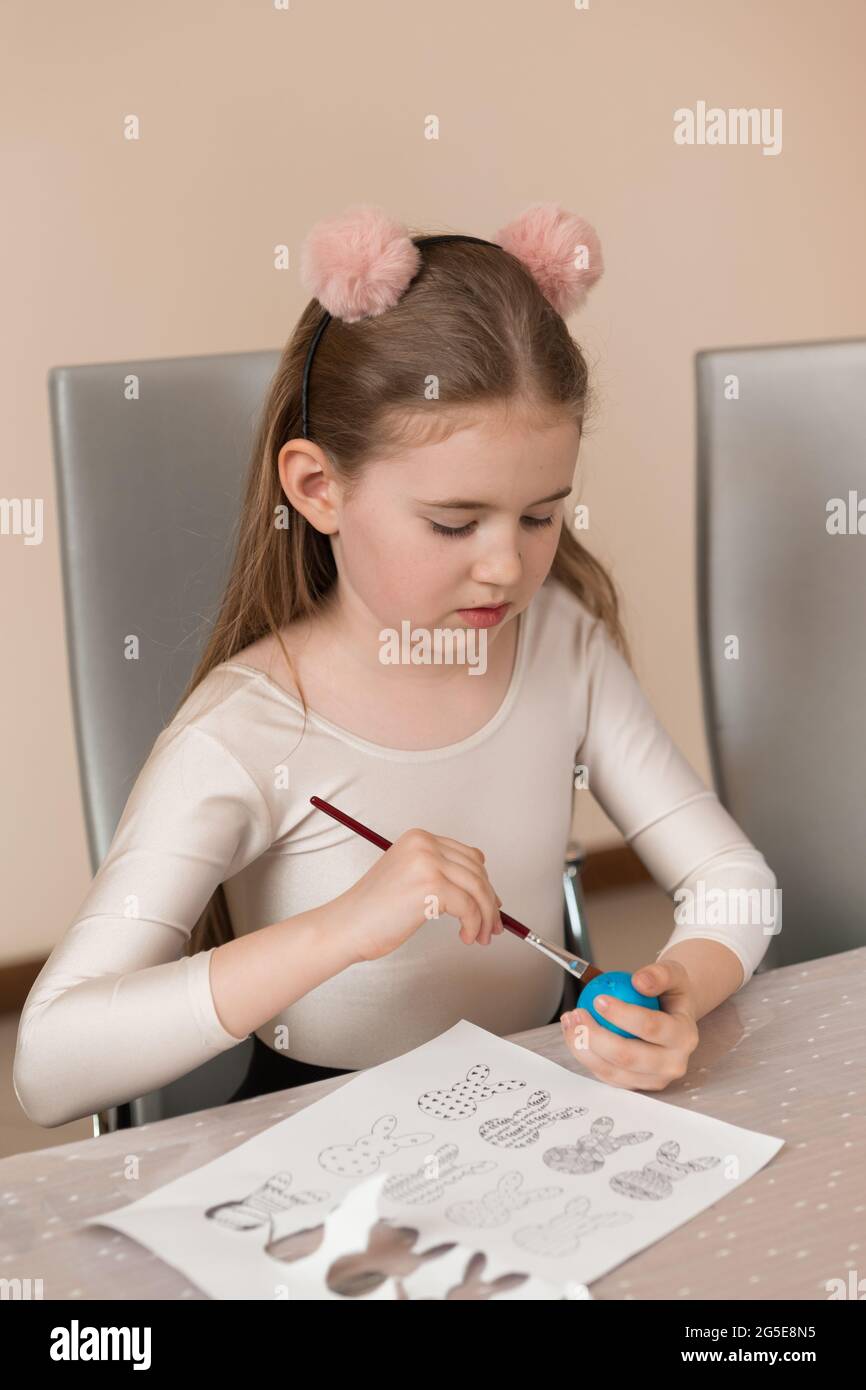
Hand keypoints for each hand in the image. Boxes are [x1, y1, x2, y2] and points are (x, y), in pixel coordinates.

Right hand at [335, 827, 504, 962]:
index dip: (484, 884)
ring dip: (484, 917)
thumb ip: (440, 874)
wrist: (346, 926)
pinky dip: (473, 925)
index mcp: (419, 839)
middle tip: (492, 926)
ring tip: (480, 936)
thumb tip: (483, 890)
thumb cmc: (373, 911)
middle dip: (489, 902)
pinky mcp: (431, 885)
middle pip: (477, 871)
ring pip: (478, 889)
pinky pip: (469, 907)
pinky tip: (465, 937)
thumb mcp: (409, 879)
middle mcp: (424, 844)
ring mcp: (428, 862)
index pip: (469, 856)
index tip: (489, 905)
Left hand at [560, 960, 698, 1090]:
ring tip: (570, 1020)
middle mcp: (672, 1064)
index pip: (651, 1028)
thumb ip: (659, 974)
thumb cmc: (671, 995)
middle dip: (595, 1036)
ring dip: (583, 1047)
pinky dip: (585, 1055)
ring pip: (612, 1071)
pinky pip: (605, 1075)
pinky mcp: (635, 1085)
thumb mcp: (673, 974)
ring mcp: (653, 1079)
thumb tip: (639, 982)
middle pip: (628, 1057)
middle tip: (577, 1013)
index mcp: (684, 1036)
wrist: (673, 1016)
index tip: (598, 999)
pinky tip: (573, 1033)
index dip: (622, 1014)